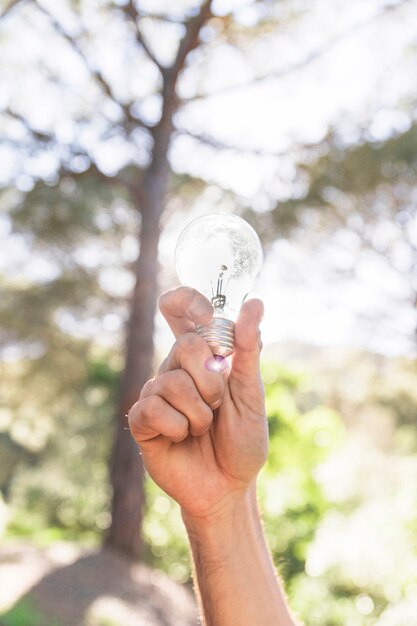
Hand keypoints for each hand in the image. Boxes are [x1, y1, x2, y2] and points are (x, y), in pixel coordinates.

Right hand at [128, 287, 267, 519]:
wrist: (228, 488)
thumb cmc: (242, 441)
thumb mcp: (251, 394)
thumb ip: (248, 350)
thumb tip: (254, 302)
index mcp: (202, 356)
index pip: (181, 308)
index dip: (188, 300)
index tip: (207, 315)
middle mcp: (175, 369)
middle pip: (184, 345)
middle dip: (211, 381)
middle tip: (218, 404)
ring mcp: (156, 393)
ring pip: (171, 381)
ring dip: (199, 413)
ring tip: (202, 428)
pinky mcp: (142, 421)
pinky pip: (153, 409)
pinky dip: (178, 428)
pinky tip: (182, 439)